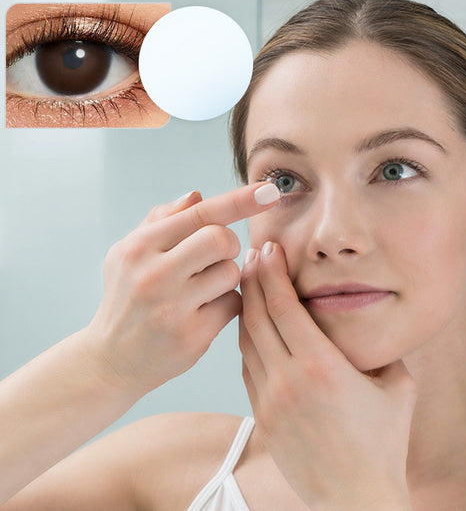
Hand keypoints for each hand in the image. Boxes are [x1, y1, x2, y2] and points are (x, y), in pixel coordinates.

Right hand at [85, 183, 279, 392]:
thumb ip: (162, 220)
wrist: (111, 358)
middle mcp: (153, 274)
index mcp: (139, 247)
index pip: (199, 214)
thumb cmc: (127, 296)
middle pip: (222, 239)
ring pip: (232, 273)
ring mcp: (172, 307)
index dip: (239, 200)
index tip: (270, 191)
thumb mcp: (130, 254)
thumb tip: (197, 195)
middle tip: (216, 257)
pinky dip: (227, 304)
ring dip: (226, 277)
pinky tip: (205, 312)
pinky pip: (234, 305)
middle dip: (228, 245)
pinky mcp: (192, 336)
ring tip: (203, 289)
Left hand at [239, 241, 416, 510]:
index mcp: (321, 367)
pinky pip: (247, 368)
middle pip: (258, 317)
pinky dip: (247, 342)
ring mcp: (269, 400)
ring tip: (250, 285)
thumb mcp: (397, 389)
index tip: (267, 249)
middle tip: (253, 255)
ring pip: (246, 341)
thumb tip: (373, 325)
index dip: (273, 274)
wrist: (354, 498)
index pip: (284, 307)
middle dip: (254, 281)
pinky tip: (252, 328)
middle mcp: (288, 380)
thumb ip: (383, 351)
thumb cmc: (382, 445)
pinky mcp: (262, 416)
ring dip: (246, 309)